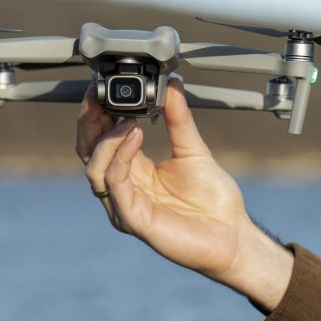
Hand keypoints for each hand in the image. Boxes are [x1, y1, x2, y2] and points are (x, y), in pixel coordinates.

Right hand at [76, 78, 292, 309]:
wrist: (233, 236)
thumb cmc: (214, 202)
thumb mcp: (193, 150)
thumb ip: (178, 119)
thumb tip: (172, 84)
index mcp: (132, 171)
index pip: (100, 140)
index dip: (96, 114)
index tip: (101, 88)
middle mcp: (122, 189)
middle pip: (88, 152)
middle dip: (90, 122)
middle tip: (99, 95)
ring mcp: (123, 206)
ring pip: (95, 168)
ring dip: (107, 138)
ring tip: (127, 117)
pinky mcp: (133, 220)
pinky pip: (115, 184)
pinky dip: (120, 157)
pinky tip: (134, 135)